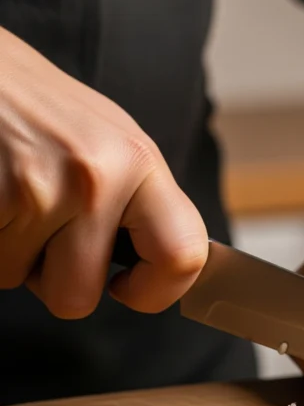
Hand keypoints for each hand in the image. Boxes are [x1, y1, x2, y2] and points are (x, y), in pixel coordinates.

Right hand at [0, 28, 207, 317]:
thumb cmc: (37, 108)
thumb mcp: (108, 141)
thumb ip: (139, 203)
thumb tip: (167, 268)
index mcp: (140, 161)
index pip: (183, 255)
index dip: (157, 292)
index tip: (130, 288)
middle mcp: (98, 176)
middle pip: (79, 297)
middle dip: (53, 281)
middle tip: (44, 232)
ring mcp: (38, 187)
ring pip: (18, 279)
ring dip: (9, 251)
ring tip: (9, 196)